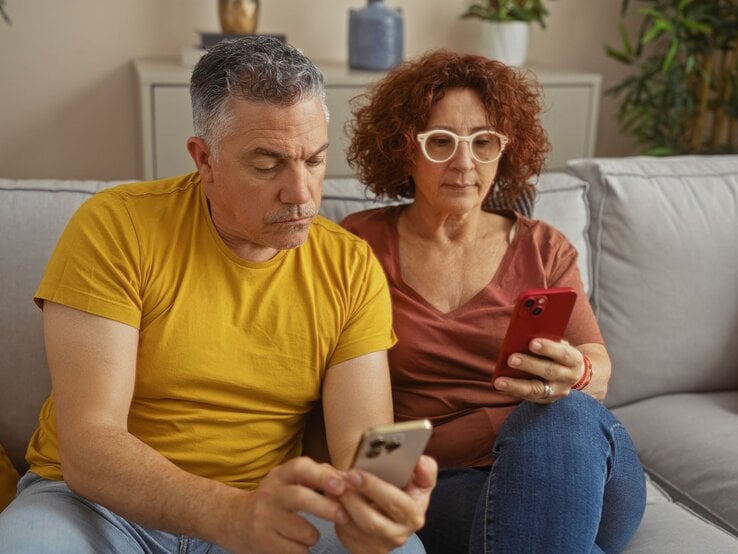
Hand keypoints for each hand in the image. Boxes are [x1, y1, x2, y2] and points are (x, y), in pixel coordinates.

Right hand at [221, 456, 349, 553]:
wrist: (234, 519)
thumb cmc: (276, 498)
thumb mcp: (289, 481)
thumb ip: (318, 476)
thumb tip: (350, 480)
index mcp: (280, 475)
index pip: (301, 468)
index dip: (322, 476)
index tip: (341, 486)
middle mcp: (270, 493)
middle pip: (300, 498)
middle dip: (327, 508)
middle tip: (344, 516)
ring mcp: (264, 518)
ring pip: (302, 530)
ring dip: (313, 535)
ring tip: (311, 534)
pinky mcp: (262, 542)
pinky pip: (295, 550)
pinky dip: (303, 549)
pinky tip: (297, 544)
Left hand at [333, 455, 437, 552]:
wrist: (393, 518)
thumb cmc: (405, 493)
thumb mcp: (420, 481)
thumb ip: (425, 470)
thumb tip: (421, 463)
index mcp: (414, 516)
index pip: (395, 503)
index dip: (374, 488)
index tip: (356, 473)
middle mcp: (398, 535)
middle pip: (371, 520)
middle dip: (352, 497)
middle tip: (339, 477)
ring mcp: (379, 545)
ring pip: (353, 526)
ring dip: (340, 503)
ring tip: (333, 483)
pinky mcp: (362, 550)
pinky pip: (343, 532)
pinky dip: (334, 512)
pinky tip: (331, 495)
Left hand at [493, 338, 584, 403]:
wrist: (574, 374)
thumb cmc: (559, 354)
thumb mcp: (559, 345)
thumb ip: (547, 340)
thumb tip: (523, 335)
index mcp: (574, 359)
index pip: (563, 354)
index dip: (548, 348)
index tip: (532, 342)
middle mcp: (569, 377)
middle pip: (549, 372)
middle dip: (529, 365)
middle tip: (511, 359)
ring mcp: (558, 391)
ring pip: (537, 389)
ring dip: (516, 385)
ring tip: (499, 381)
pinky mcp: (546, 400)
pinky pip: (528, 397)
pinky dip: (513, 391)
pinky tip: (500, 386)